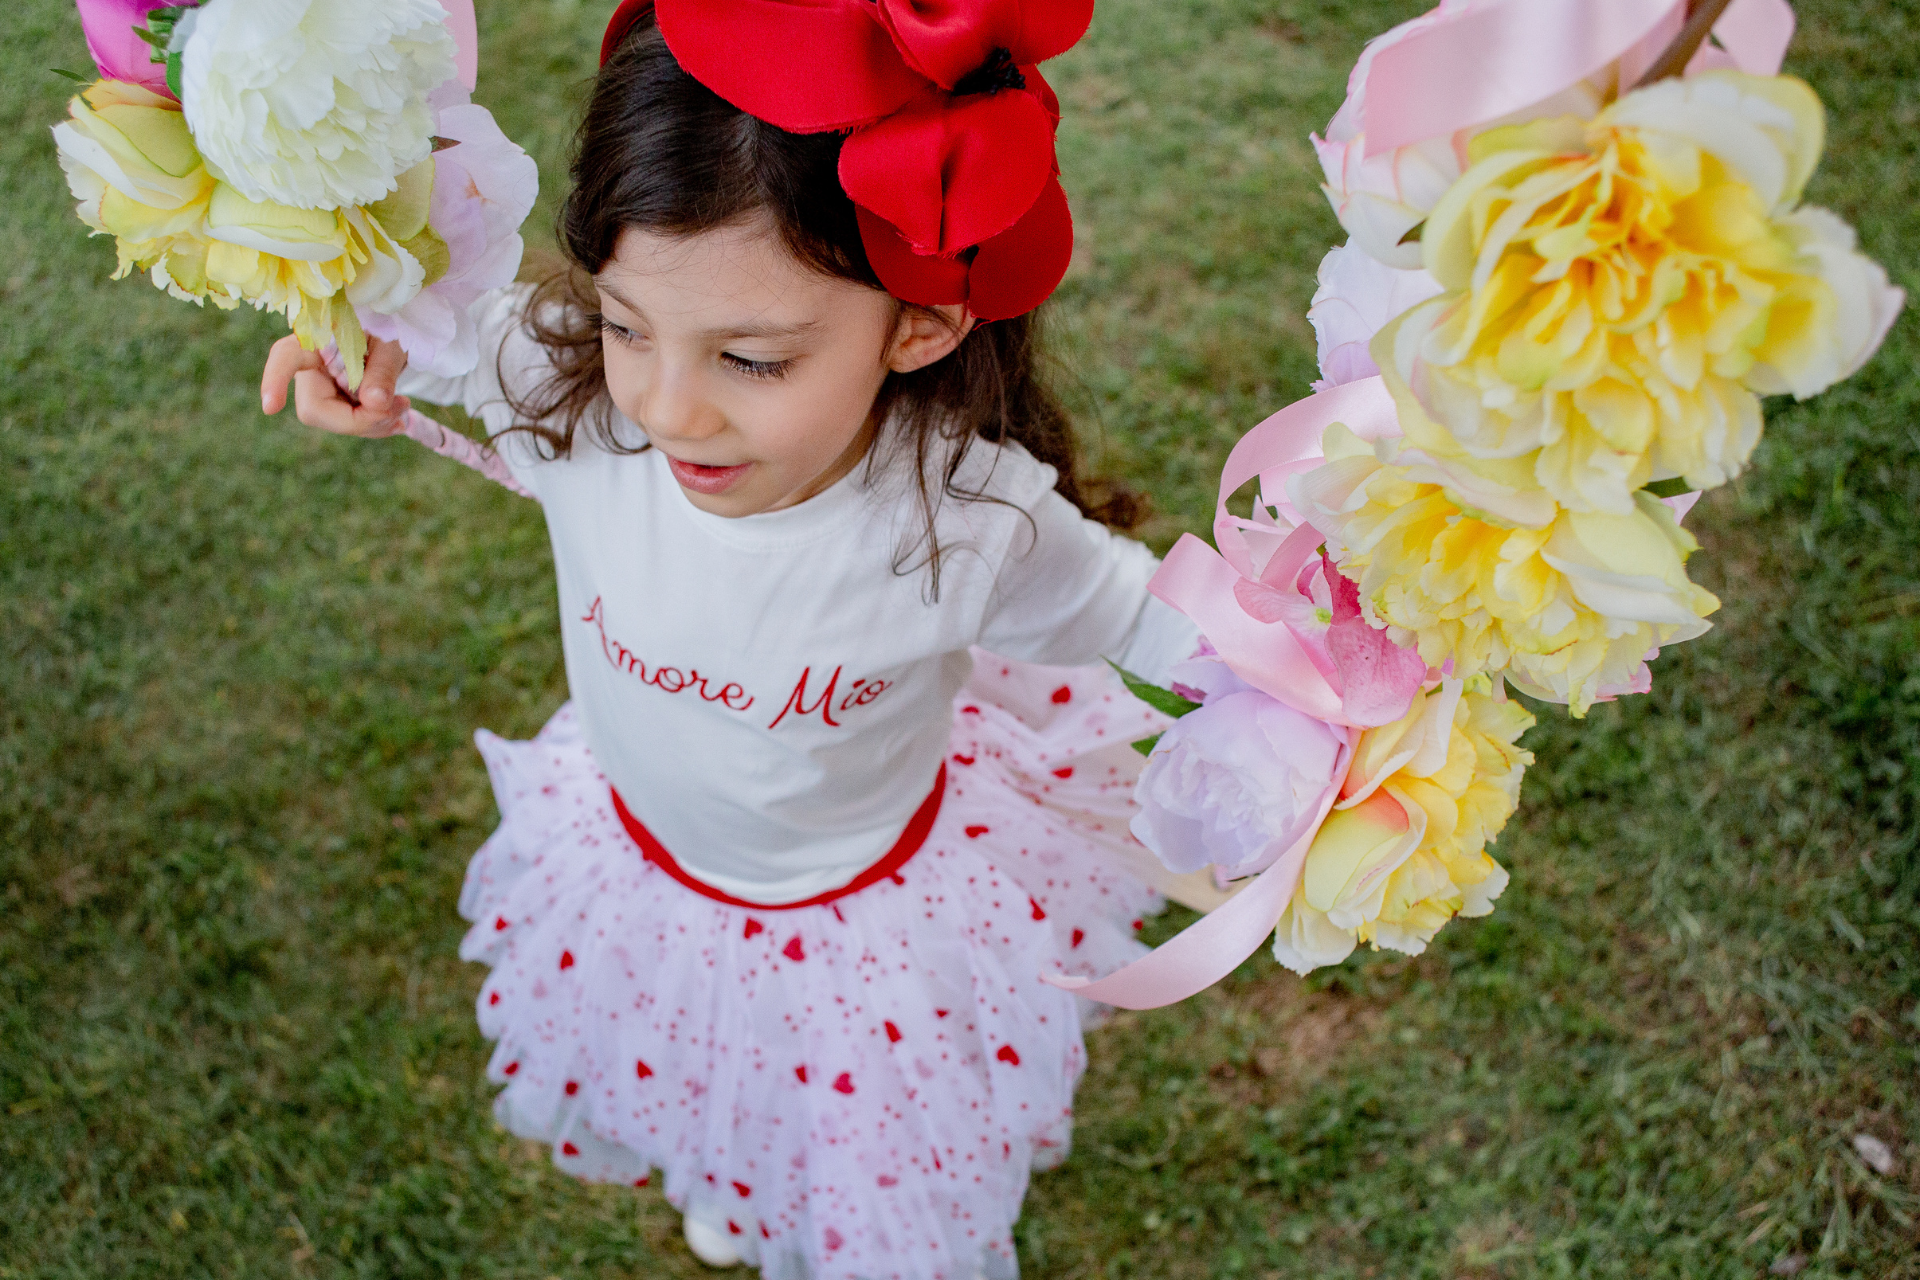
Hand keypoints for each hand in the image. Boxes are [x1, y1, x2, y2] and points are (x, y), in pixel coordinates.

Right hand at [260, 335, 411, 436]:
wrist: (391, 341)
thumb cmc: (385, 333)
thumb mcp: (389, 346)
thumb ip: (383, 371)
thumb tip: (376, 403)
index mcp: (314, 341)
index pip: (285, 357)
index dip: (275, 380)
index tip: (271, 407)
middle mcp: (309, 369)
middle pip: (314, 408)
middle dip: (358, 419)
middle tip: (400, 407)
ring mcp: (319, 390)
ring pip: (334, 423)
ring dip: (373, 425)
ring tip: (403, 408)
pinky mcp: (333, 406)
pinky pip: (349, 426)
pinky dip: (375, 426)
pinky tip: (397, 417)